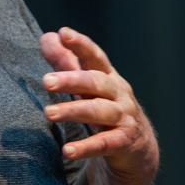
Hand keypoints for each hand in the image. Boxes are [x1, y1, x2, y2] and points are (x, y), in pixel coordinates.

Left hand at [40, 27, 157, 180]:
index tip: (64, 34)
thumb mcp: (89, 87)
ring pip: (98, 111)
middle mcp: (118, 94)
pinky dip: (86, 147)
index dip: (81, 45)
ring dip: (72, 111)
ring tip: (48, 113)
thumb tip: (47, 37)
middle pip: (95, 82)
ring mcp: (124, 118)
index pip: (94, 57)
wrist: (138, 150)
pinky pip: (104, 144)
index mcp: (108, 77)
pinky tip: (67, 150)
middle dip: (71, 80)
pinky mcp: (124, 143)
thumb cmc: (107, 110)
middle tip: (46, 81)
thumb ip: (67, 63)